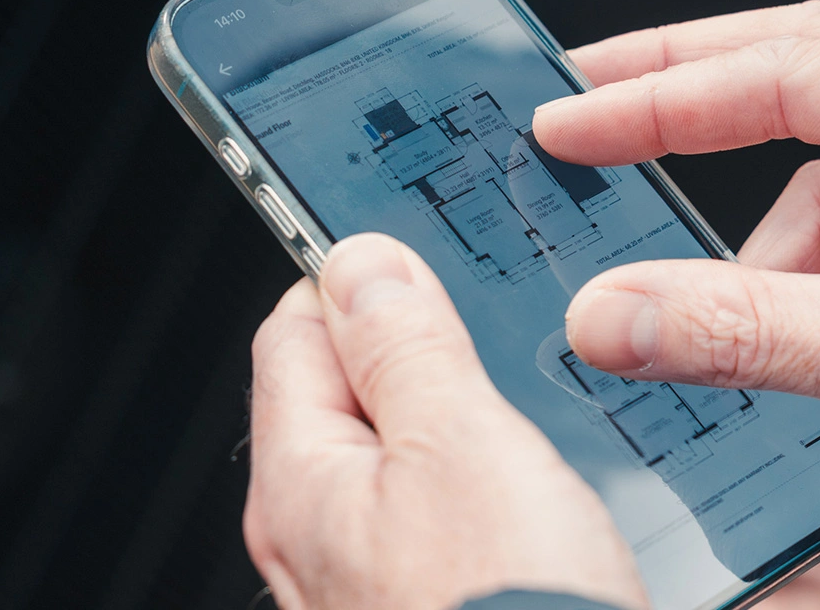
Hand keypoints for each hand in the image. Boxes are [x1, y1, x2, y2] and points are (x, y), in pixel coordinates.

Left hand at [244, 234, 648, 609]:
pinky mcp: (424, 596)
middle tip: (483, 313)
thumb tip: (362, 260)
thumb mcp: (458, 444)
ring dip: (449, 406)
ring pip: (396, 448)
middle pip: (344, 389)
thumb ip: (404, 345)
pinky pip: (434, 503)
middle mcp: (318, 530)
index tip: (414, 244)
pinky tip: (524, 470)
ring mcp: (369, 570)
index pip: (295, 328)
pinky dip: (472, 468)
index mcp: (304, 477)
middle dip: (408, 341)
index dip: (355, 275)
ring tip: (513, 386)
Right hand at [533, 1, 819, 538]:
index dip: (662, 95)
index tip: (569, 118)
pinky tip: (798, 319)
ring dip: (764, 236)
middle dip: (687, 94)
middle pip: (801, 69)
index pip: (789, 70)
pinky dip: (811, 265)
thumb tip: (611, 314)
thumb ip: (747, 329)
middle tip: (584, 107)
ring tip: (724, 308)